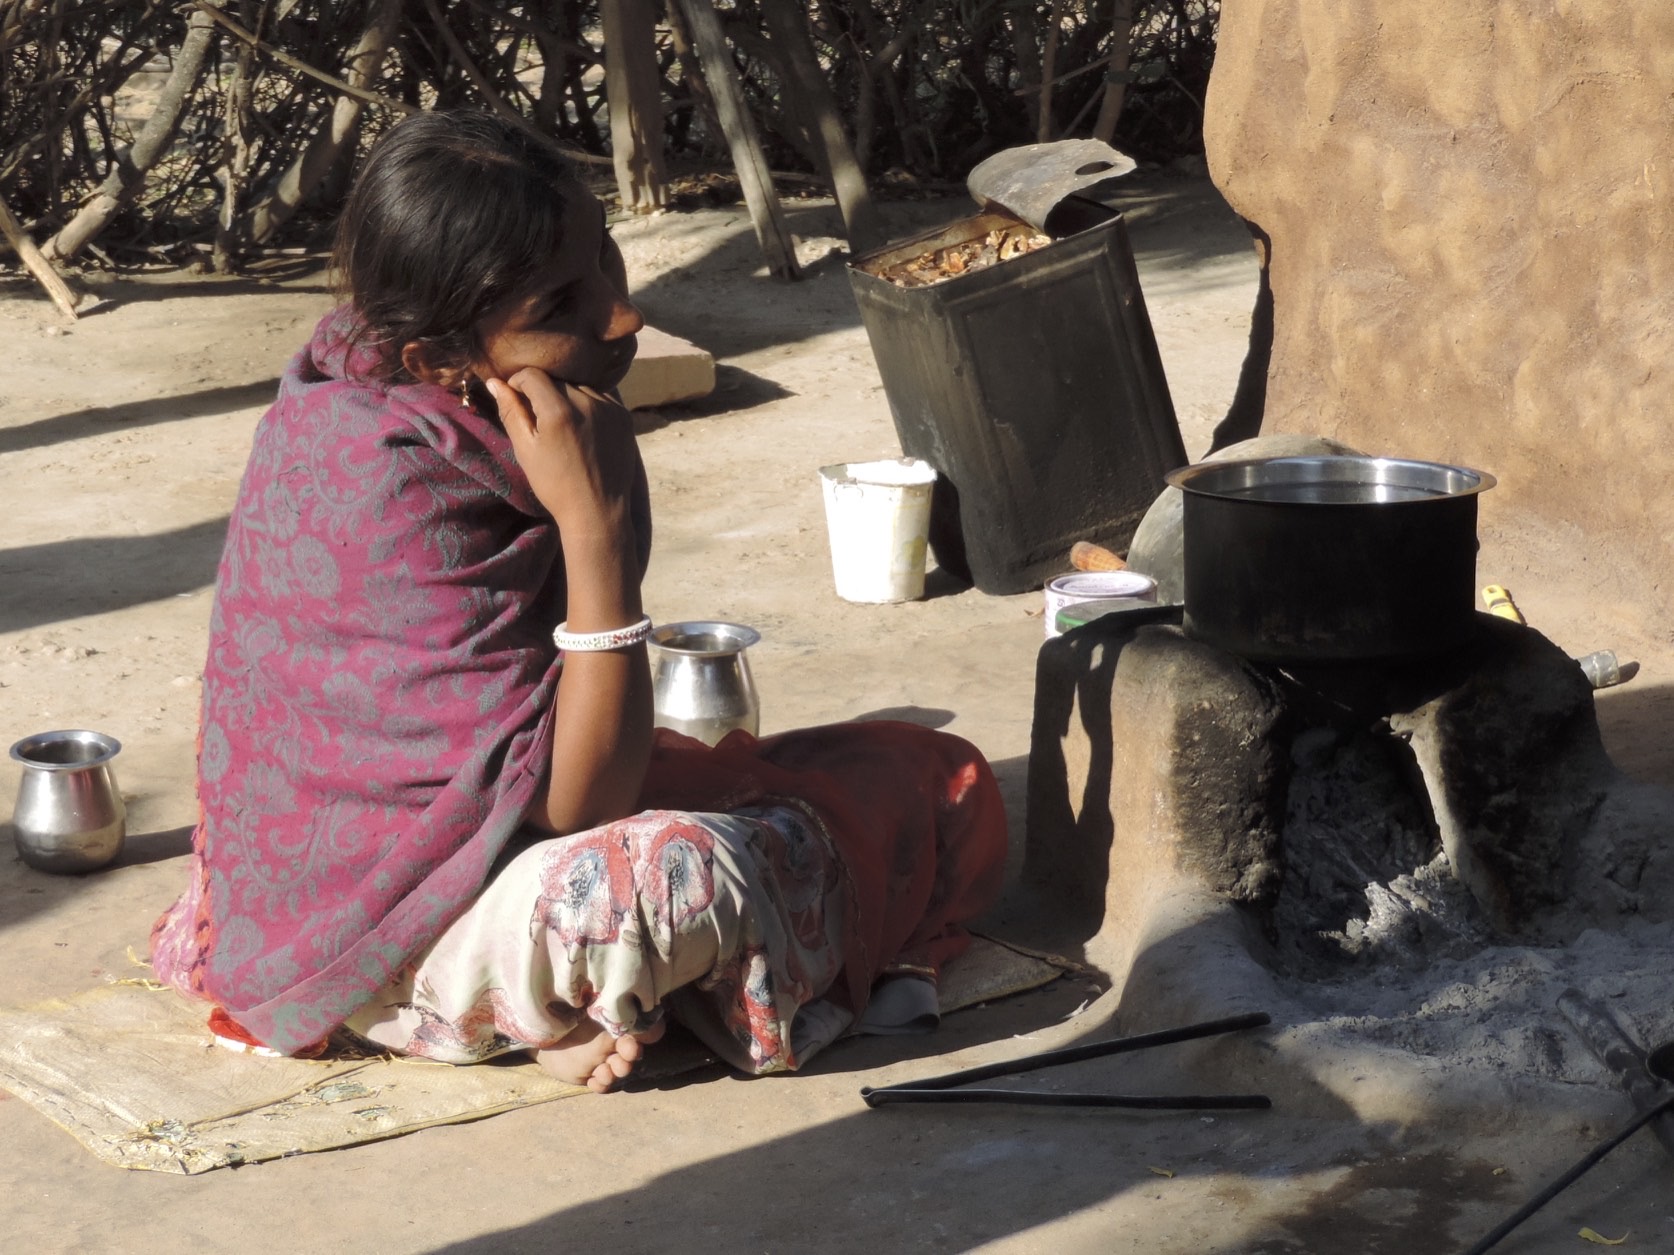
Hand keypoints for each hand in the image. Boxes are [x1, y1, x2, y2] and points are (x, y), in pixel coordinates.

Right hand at [486, 368, 639, 550]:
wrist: (597, 510)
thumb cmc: (554, 484)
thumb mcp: (525, 449)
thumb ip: (510, 411)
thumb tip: (494, 382)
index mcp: (558, 410)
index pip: (532, 375)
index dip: (518, 383)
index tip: (515, 399)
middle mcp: (587, 402)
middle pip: (556, 380)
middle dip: (541, 392)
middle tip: (538, 419)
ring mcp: (609, 407)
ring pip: (578, 387)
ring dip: (565, 398)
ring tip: (562, 427)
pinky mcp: (623, 415)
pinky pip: (599, 398)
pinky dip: (587, 406)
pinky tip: (582, 429)